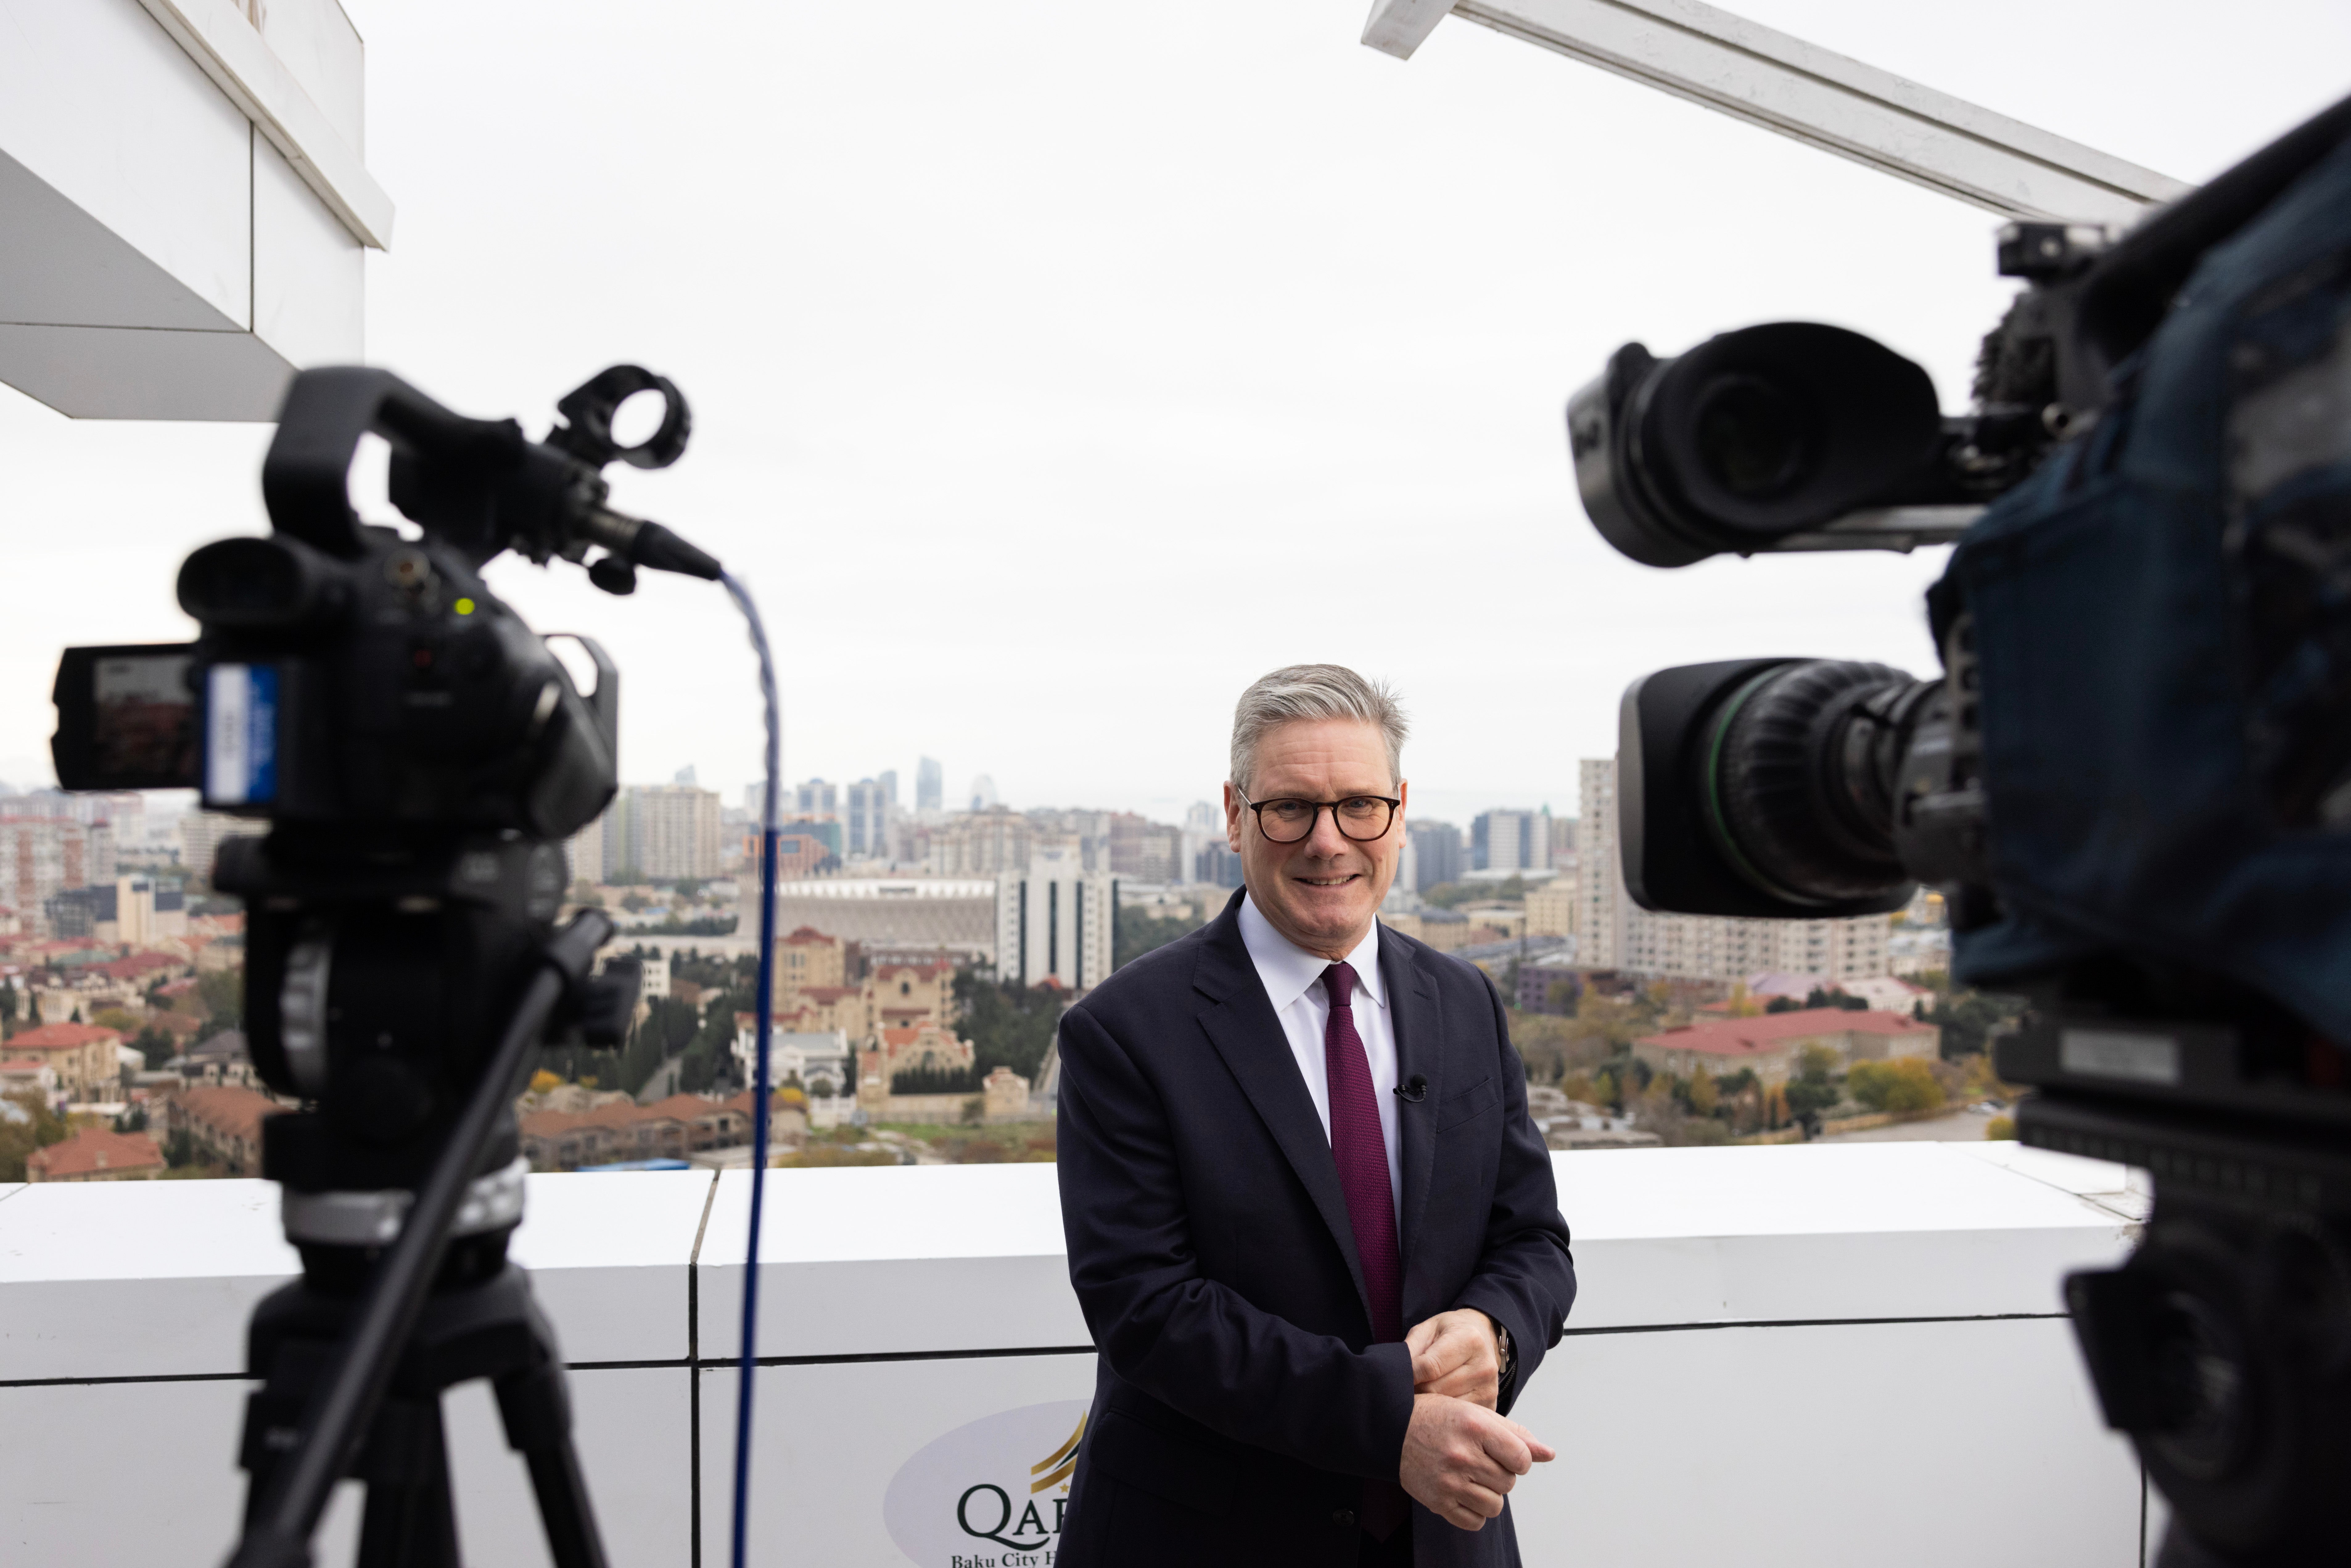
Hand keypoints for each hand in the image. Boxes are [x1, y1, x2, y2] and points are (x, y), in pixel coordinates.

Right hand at [1398, 1394, 1555, 1530]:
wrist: (1391, 1428)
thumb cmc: (1440, 1418)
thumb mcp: (1477, 1415)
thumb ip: (1516, 1435)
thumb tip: (1550, 1454)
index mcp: (1475, 1427)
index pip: (1522, 1459)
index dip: (1517, 1459)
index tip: (1502, 1453)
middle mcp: (1463, 1455)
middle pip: (1509, 1483)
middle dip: (1500, 1474)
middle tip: (1479, 1460)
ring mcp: (1449, 1481)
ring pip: (1495, 1506)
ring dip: (1489, 1494)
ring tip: (1471, 1477)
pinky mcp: (1438, 1502)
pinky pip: (1475, 1522)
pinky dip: (1474, 1512)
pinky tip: (1462, 1492)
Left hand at [1407, 1308, 1501, 1408]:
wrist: (1482, 1337)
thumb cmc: (1449, 1333)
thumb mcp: (1427, 1329)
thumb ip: (1411, 1348)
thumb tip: (1396, 1373)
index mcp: (1469, 1340)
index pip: (1430, 1367)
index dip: (1409, 1375)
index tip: (1399, 1377)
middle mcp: (1484, 1365)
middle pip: (1435, 1389)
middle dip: (1416, 1389)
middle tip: (1409, 1387)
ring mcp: (1489, 1388)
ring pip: (1445, 1407)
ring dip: (1428, 1403)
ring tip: (1422, 1393)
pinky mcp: (1490, 1406)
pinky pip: (1457, 1417)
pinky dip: (1443, 1413)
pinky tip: (1438, 1402)